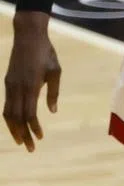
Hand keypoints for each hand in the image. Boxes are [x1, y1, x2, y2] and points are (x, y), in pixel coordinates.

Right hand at [3, 11, 60, 151]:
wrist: (28, 36)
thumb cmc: (46, 53)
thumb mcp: (56, 72)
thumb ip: (54, 93)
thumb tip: (52, 112)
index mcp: (31, 86)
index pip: (30, 113)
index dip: (34, 127)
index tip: (40, 138)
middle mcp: (17, 87)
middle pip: (16, 117)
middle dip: (23, 134)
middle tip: (31, 149)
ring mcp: (10, 85)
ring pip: (8, 112)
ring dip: (14, 129)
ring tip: (21, 141)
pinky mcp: (7, 82)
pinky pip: (6, 104)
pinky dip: (10, 117)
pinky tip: (15, 125)